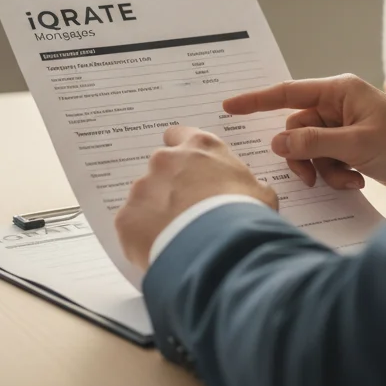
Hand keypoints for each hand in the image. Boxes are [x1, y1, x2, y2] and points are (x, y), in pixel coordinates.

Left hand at [115, 126, 276, 269]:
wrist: (219, 248)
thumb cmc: (244, 214)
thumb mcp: (260, 193)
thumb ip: (248, 186)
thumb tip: (250, 193)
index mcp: (199, 147)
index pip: (179, 135)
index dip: (182, 152)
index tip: (187, 168)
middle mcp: (166, 160)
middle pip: (160, 169)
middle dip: (169, 187)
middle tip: (186, 212)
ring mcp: (142, 187)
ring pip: (144, 198)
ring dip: (155, 212)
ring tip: (176, 236)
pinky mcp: (126, 217)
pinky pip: (131, 226)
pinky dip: (143, 237)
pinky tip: (161, 249)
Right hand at [223, 74, 385, 196]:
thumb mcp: (356, 145)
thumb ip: (313, 143)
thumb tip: (278, 142)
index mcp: (340, 90)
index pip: (288, 92)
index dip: (257, 100)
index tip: (230, 107)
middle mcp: (339, 105)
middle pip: (296, 129)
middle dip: (304, 155)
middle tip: (312, 176)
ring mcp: (344, 127)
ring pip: (309, 149)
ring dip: (322, 168)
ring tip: (346, 179)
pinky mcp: (351, 147)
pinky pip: (325, 160)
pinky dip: (335, 174)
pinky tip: (356, 181)